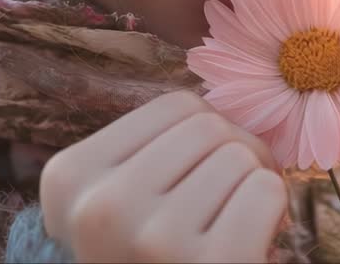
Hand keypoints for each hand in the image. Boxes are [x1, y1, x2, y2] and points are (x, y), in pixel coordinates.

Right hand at [39, 90, 288, 262]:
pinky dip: (271, 215)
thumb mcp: (123, 205)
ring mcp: (151, 237)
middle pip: (209, 125)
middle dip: (238, 154)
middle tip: (231, 200)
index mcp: (68, 180)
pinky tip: (244, 248)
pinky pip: (264, 190)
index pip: (173, 106)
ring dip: (253, 188)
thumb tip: (223, 92)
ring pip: (240, 155)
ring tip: (231, 228)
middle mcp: (100, 206)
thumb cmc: (154, 260)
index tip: (204, 175)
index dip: (210, 133)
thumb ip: (154, 149)